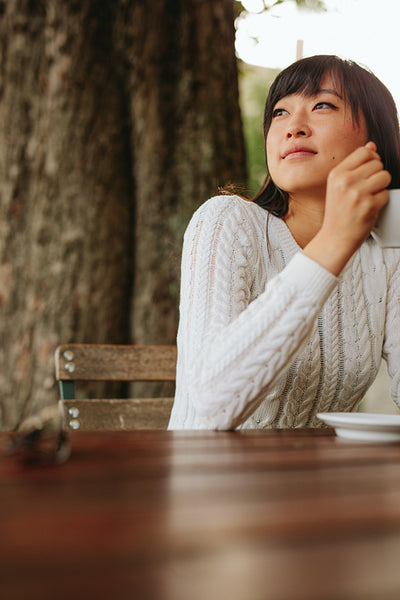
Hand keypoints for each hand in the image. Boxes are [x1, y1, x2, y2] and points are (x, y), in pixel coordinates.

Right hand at [304, 141, 390, 274]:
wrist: (334, 238)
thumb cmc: (338, 213)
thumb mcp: (338, 186)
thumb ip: (354, 165)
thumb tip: (371, 146)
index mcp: (337, 174)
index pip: (364, 152)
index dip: (372, 159)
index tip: (368, 170)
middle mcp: (346, 181)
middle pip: (377, 163)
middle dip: (377, 174)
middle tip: (368, 188)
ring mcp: (358, 194)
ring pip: (384, 176)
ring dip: (381, 186)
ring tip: (370, 196)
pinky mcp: (369, 206)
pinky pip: (386, 194)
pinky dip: (381, 201)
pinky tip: (369, 208)